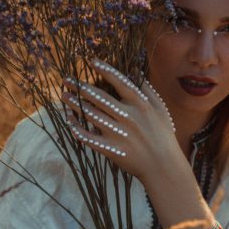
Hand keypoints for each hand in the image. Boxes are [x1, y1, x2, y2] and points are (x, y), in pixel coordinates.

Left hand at [61, 58, 180, 181]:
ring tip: (64, 95)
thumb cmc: (163, 135)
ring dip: (75, 104)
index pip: (120, 82)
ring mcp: (118, 133)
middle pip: (99, 97)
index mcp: (140, 104)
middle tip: (66, 80)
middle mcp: (128, 116)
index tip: (92, 62)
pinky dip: (77, 128)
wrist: (163, 166)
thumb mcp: (161, 110)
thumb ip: (148, 90)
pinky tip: (69, 120)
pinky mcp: (111, 148)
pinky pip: (89, 136)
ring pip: (91, 114)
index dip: (106, 70)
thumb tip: (136, 72)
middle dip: (81, 87)